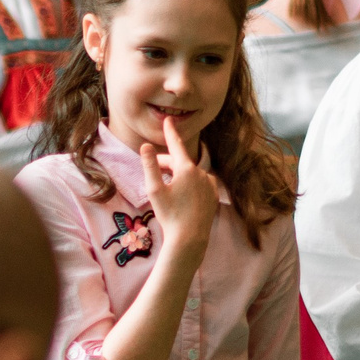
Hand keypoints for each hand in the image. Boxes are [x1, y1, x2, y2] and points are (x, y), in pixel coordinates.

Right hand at [141, 129, 218, 260]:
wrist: (189, 239)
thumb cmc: (170, 215)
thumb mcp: (154, 190)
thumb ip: (150, 166)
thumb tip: (145, 145)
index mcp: (186, 168)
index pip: (176, 145)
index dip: (170, 132)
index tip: (168, 120)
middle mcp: (201, 172)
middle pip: (180, 163)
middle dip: (166, 166)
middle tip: (153, 177)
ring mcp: (210, 184)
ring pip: (190, 175)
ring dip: (178, 178)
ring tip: (167, 193)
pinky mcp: (214, 196)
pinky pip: (199, 185)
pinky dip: (190, 187)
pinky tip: (182, 200)